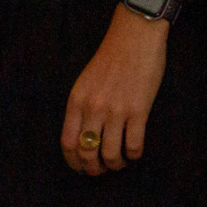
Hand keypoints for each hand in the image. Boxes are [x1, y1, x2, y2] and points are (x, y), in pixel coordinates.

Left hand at [59, 3, 168, 175]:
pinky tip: (135, 151)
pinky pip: (134, 146)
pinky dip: (134, 155)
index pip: (68, 142)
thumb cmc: (110, 58)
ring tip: (120, 161)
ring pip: (111, 155)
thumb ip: (82, 106)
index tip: (80, 168)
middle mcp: (93, 108)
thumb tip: (83, 136)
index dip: (73, 161)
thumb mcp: (85, 81)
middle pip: (87, 153)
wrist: (134, 37)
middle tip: (101, 170)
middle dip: (94, 168)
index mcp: (76, 100)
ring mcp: (116, 110)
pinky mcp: (138, 111)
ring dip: (116, 164)